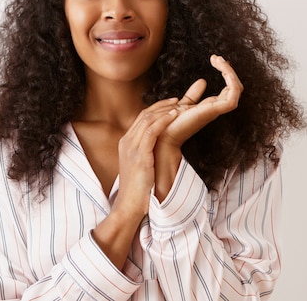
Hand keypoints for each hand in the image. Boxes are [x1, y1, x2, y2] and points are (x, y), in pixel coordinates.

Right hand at [113, 98, 179, 216]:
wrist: (128, 207)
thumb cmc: (138, 191)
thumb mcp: (139, 167)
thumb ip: (145, 154)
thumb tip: (158, 150)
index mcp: (126, 143)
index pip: (141, 118)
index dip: (157, 109)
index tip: (172, 104)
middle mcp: (126, 142)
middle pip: (144, 115)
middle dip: (162, 105)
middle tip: (179, 100)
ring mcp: (131, 148)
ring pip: (148, 119)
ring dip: (165, 110)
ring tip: (180, 105)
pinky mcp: (139, 155)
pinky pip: (151, 131)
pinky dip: (164, 120)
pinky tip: (175, 116)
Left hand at [153, 55, 242, 199]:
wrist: (160, 138)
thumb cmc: (167, 124)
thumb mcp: (182, 104)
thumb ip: (192, 95)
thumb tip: (202, 81)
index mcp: (209, 107)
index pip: (227, 90)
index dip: (226, 74)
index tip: (215, 59)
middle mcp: (215, 109)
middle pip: (234, 89)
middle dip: (229, 71)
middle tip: (217, 58)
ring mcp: (215, 111)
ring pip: (236, 90)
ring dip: (230, 73)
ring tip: (218, 60)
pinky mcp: (213, 111)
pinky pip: (232, 96)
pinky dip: (230, 79)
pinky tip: (220, 67)